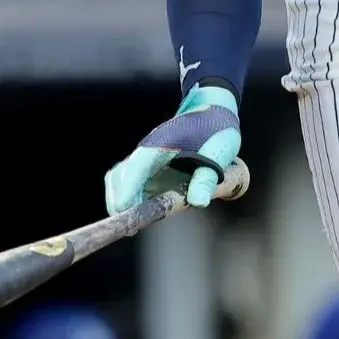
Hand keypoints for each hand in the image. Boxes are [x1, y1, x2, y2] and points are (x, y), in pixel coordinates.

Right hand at [104, 84, 240, 210]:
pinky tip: (143, 211)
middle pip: (120, 176)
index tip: (124, 211)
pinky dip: (131, 198)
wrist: (212, 111)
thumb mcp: (219, 152)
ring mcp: (144, 158)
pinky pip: (129, 184)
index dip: (127, 190)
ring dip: (123, 200)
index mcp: (161, 143)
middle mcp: (147, 150)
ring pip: (120, 180)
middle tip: (133, 227)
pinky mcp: (148, 167)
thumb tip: (198, 202)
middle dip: (120, 201)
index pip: (136, 167)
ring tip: (137, 222)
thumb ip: (207, 177)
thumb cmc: (216, 129)